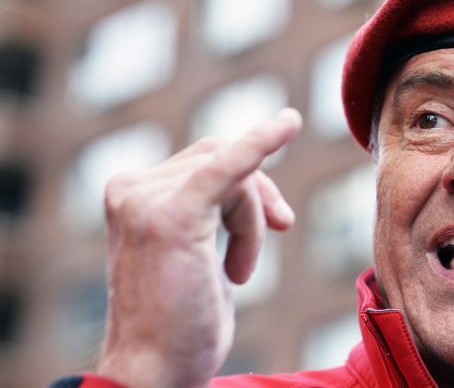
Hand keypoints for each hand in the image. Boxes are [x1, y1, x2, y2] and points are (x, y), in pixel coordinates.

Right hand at [96, 108, 301, 387]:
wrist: (156, 370)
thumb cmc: (180, 322)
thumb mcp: (196, 252)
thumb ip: (211, 210)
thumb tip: (251, 182)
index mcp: (133, 193)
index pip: (205, 160)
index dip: (249, 183)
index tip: (277, 219)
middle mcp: (131, 188)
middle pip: (220, 155)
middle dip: (258, 195)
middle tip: (281, 228)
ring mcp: (146, 198)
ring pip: (234, 172)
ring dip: (252, 221)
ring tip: (238, 271)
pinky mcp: (172, 214)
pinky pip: (228, 166)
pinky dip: (261, 142)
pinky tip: (288, 124)